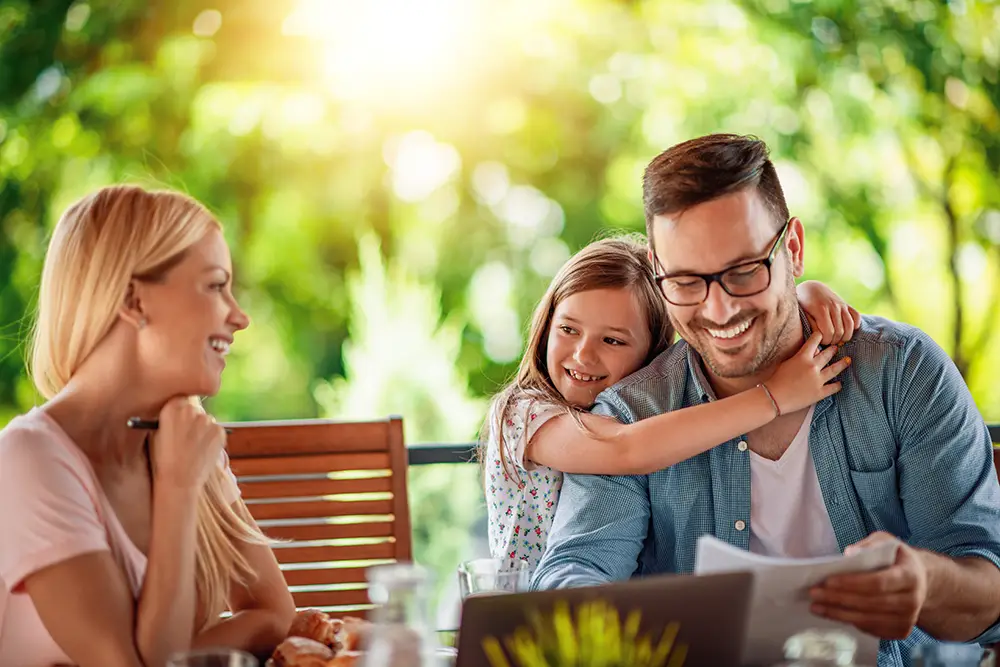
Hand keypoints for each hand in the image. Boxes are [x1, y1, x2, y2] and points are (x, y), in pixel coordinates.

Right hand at [151, 396, 225, 491]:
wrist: (178, 480)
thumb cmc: (162, 460)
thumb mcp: (155, 434)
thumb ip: (166, 418)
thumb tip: (174, 410)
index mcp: (172, 407)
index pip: (179, 399)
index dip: (179, 410)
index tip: (178, 418)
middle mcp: (191, 409)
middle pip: (193, 409)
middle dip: (191, 420)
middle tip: (186, 436)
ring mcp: (208, 420)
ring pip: (206, 421)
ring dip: (201, 430)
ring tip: (192, 449)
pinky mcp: (220, 430)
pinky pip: (216, 431)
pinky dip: (211, 439)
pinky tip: (201, 452)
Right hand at [765, 332, 850, 413]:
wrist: (774, 397)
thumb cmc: (776, 379)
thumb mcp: (786, 362)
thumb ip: (799, 356)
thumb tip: (811, 353)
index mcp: (803, 357)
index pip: (814, 341)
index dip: (818, 336)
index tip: (822, 334)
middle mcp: (813, 367)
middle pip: (827, 354)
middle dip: (833, 350)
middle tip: (837, 347)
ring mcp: (818, 380)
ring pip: (835, 369)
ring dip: (842, 364)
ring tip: (848, 360)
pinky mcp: (819, 393)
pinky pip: (833, 388)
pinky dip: (837, 385)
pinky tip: (840, 383)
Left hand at [797, 280, 860, 344]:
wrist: (810, 288)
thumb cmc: (803, 303)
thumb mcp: (802, 313)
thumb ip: (811, 325)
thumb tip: (819, 337)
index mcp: (821, 309)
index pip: (829, 332)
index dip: (826, 341)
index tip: (821, 342)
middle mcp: (833, 306)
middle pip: (839, 331)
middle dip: (834, 340)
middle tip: (828, 342)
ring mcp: (841, 304)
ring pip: (850, 325)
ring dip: (845, 336)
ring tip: (838, 340)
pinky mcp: (846, 304)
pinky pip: (856, 315)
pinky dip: (855, 325)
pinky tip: (848, 330)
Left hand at [810, 532, 927, 639]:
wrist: (920, 581)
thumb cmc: (896, 559)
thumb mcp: (886, 542)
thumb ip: (869, 545)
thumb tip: (849, 553)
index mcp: (910, 576)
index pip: (878, 583)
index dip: (852, 583)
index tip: (827, 581)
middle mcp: (912, 601)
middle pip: (870, 603)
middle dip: (838, 599)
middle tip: (813, 593)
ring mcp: (907, 619)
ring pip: (868, 620)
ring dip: (838, 613)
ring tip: (815, 606)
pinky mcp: (900, 631)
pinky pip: (870, 628)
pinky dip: (848, 621)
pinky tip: (831, 613)